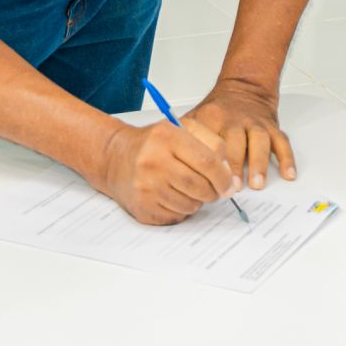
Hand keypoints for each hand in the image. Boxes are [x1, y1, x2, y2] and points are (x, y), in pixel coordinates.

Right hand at [96, 120, 236, 224]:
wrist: (115, 158)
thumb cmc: (154, 144)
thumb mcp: (182, 129)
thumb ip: (211, 144)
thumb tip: (228, 175)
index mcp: (166, 137)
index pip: (207, 161)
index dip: (224, 177)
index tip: (229, 185)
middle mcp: (153, 161)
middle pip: (200, 187)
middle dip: (213, 192)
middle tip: (213, 189)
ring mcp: (145, 186)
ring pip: (191, 205)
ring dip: (196, 200)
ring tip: (185, 187)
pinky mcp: (142, 207)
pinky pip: (177, 216)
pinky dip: (181, 209)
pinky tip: (171, 195)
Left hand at [185, 78, 295, 190]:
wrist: (243, 87)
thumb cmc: (217, 111)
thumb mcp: (195, 117)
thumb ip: (183, 137)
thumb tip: (167, 163)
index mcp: (213, 118)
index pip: (209, 140)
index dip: (208, 162)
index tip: (207, 180)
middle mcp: (235, 119)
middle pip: (235, 141)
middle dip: (234, 165)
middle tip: (232, 187)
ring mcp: (255, 123)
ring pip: (259, 140)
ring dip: (259, 163)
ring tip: (257, 184)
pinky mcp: (272, 126)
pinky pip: (282, 141)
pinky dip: (286, 158)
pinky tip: (288, 174)